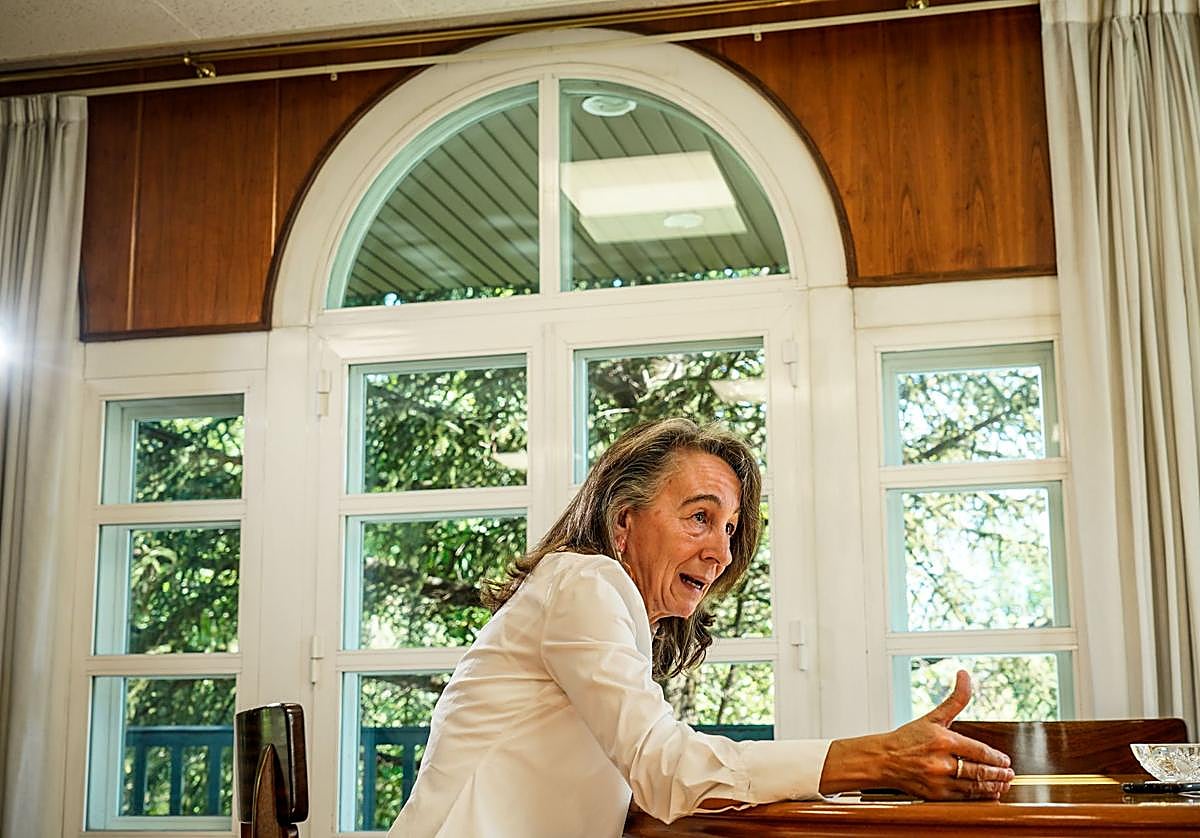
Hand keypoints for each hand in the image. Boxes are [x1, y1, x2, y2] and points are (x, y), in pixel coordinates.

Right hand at [880, 670, 1013, 799]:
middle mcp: (942, 762)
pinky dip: (978, 797)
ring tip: (1003, 784)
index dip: (997, 757)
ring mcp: (938, 780)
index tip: (1005, 760)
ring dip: (992, 786)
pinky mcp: (935, 795)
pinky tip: (987, 794)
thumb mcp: (933, 717)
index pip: (980, 751)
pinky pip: (963, 798)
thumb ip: (955, 699)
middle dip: (998, 774)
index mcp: (943, 741)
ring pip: (974, 786)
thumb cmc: (907, 738)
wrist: (883, 759)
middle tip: (1009, 773)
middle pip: (980, 771)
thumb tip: (965, 675)